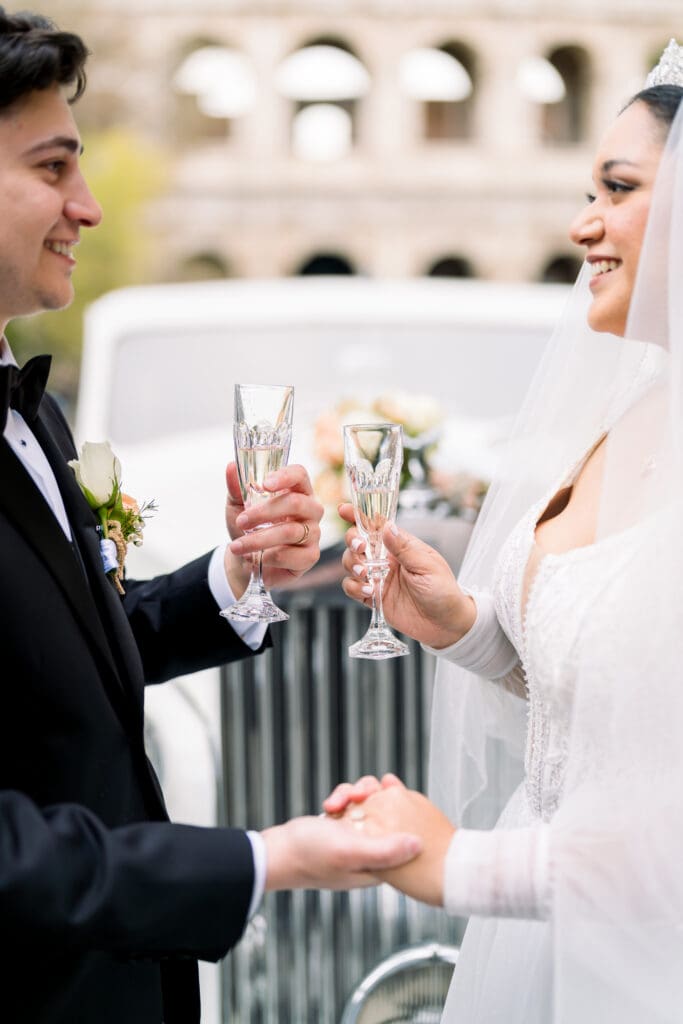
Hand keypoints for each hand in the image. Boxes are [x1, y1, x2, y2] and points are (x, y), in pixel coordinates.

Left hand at [224, 463, 322, 597]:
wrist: (246, 560)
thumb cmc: (248, 527)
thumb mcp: (237, 506)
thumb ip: (236, 487)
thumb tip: (231, 466)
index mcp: (297, 490)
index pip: (299, 474)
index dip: (284, 476)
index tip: (265, 484)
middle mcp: (311, 509)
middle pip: (295, 503)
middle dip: (264, 512)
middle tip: (241, 521)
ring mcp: (314, 533)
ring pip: (290, 532)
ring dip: (259, 539)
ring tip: (237, 546)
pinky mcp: (310, 556)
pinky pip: (290, 555)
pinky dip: (268, 557)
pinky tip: (256, 559)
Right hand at [261, 811, 421, 890]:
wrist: (275, 851)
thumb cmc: (308, 856)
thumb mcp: (349, 851)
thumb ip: (385, 851)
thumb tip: (419, 845)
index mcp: (377, 867)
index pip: (404, 840)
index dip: (403, 816)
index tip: (392, 796)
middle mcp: (369, 853)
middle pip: (389, 816)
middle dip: (376, 799)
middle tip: (359, 795)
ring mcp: (354, 838)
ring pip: (371, 805)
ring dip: (355, 794)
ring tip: (340, 799)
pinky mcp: (341, 826)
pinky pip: (353, 803)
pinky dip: (342, 797)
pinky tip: (330, 803)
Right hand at [339, 503, 475, 648]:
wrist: (446, 624)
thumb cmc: (443, 591)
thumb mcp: (427, 566)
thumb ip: (404, 548)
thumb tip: (386, 526)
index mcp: (401, 546)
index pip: (376, 525)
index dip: (358, 516)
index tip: (344, 510)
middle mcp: (386, 559)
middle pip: (357, 542)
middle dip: (353, 542)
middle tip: (361, 549)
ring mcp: (378, 578)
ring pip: (351, 563)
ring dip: (353, 565)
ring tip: (367, 575)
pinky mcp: (373, 597)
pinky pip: (352, 587)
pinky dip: (354, 588)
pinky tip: (369, 592)